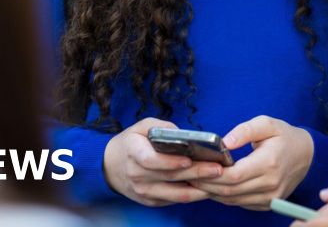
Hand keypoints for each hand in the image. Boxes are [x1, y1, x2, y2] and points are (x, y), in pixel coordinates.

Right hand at [102, 118, 222, 206]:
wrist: (110, 166)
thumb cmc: (132, 142)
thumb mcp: (142, 126)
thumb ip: (162, 126)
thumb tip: (184, 134)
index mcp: (132, 152)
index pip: (150, 160)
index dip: (169, 161)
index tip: (188, 159)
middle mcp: (136, 174)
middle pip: (168, 176)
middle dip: (196, 173)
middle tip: (217, 169)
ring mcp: (142, 190)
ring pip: (173, 194)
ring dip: (197, 189)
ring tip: (217, 181)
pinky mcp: (150, 200)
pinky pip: (173, 200)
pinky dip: (190, 196)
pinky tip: (206, 188)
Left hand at [190, 115, 313, 210]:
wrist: (307, 155)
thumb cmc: (284, 136)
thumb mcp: (266, 124)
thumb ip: (244, 130)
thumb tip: (224, 143)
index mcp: (269, 163)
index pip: (234, 176)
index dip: (212, 174)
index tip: (196, 166)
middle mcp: (270, 184)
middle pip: (230, 190)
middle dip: (206, 183)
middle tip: (188, 173)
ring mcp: (270, 197)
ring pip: (232, 199)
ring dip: (212, 192)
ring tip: (195, 179)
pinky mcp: (267, 203)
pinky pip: (240, 203)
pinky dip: (224, 196)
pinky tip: (212, 186)